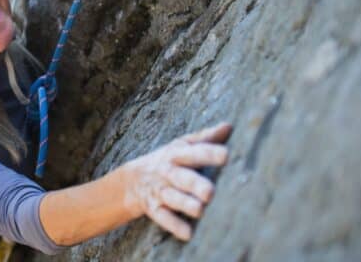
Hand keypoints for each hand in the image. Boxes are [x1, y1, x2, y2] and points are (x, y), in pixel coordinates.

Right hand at [122, 122, 231, 240]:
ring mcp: (159, 190)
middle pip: (181, 177)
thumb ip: (205, 138)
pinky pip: (162, 217)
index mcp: (176, 154)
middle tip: (210, 192)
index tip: (226, 155)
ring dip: (184, 204)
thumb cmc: (167, 161)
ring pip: (172, 197)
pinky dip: (174, 225)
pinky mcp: (153, 208)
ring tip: (200, 210)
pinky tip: (188, 234)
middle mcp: (167, 172)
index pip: (193, 152)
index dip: (208, 153)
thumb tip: (229, 126)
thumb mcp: (181, 146)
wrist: (132, 180)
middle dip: (194, 184)